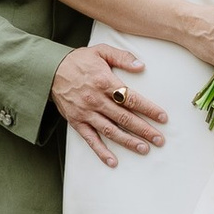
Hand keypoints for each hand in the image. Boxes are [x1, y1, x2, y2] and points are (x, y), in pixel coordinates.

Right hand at [52, 41, 168, 169]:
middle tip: (159, 140)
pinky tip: (113, 162)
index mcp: (104, 82)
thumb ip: (122, 57)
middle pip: (124, 118)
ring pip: (110, 131)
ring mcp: (86, 113)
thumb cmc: (79, 60)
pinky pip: (90, 139)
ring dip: (128, 142)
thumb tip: (141, 66)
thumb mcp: (101, 51)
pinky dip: (101, 152)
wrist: (50, 70)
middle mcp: (96, 100)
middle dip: (144, 130)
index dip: (149, 109)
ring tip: (144, 149)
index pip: (131, 99)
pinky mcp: (76, 122)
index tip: (163, 117)